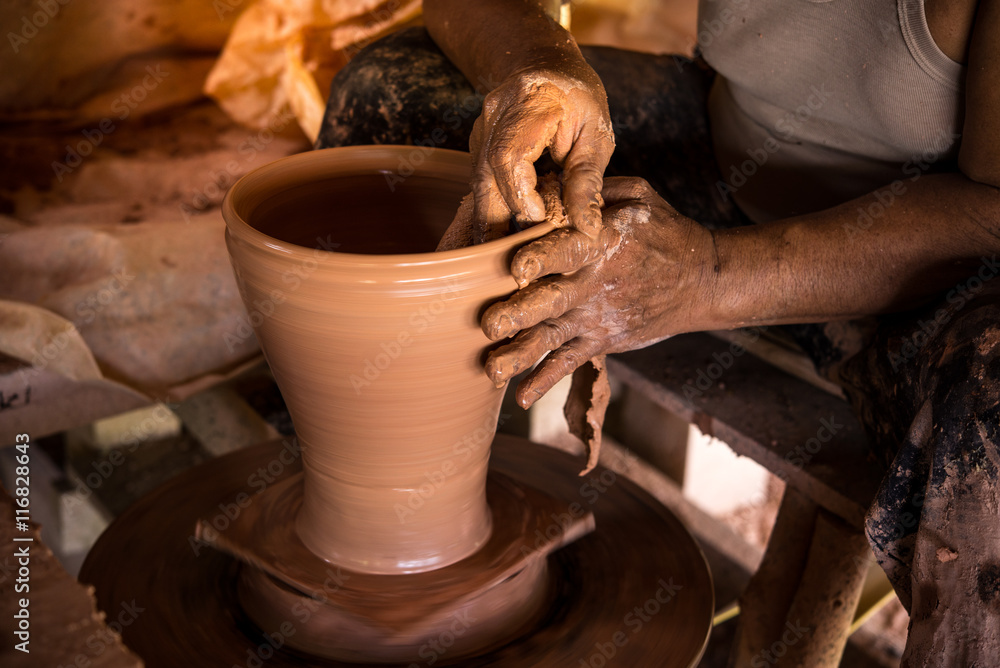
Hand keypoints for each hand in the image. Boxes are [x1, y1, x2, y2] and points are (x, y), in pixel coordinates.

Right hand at [470, 62, 614, 241]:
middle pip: (484, 180)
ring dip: (491, 223)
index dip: (520, 195)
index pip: (509, 158)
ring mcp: (479, 133)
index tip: (539, 220)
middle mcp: (493, 118)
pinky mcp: (476, 147)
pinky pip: (480, 185)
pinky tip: (503, 236)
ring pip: (477, 188)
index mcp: (528, 105)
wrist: (545, 64)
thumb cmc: (577, 98)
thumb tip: (587, 229)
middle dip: (497, 224)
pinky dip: (492, 210)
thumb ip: (587, 181)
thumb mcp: (596, 135)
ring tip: (505, 256)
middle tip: (515, 258)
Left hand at [482, 177, 717, 406]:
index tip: (515, 268)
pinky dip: (545, 381)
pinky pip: (569, 363)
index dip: (540, 258)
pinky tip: (520, 397)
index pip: (568, 251)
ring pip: (552, 338)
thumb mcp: (637, 196)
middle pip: (551, 301)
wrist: (702, 280)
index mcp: (603, 244)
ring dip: (520, 354)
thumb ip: (592, 189)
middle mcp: (595, 285)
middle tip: (489, 324)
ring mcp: (597, 317)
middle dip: (518, 313)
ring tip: (491, 370)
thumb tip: (545, 184)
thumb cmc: (663, 232)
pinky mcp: (601, 340)